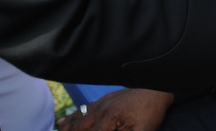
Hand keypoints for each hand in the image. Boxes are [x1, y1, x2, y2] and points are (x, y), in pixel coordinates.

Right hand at [55, 89, 172, 130]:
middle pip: (79, 128)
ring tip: (57, 130)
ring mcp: (101, 104)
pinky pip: (85, 109)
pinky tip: (65, 119)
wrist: (157, 88)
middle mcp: (100, 111)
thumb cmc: (151, 111)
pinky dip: (74, 116)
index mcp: (107, 120)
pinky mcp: (105, 100)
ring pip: (79, 118)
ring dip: (68, 127)